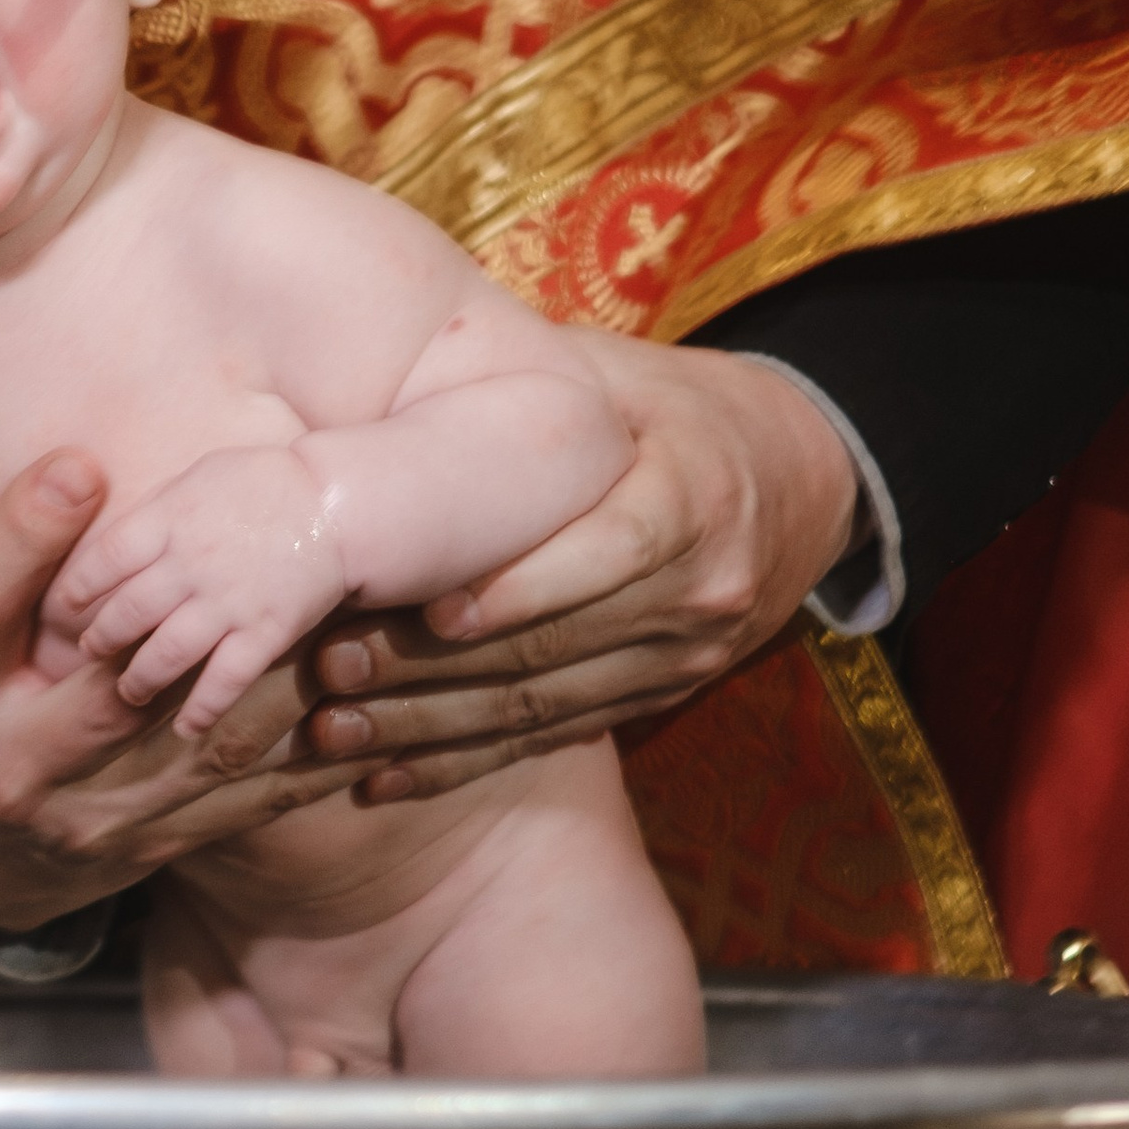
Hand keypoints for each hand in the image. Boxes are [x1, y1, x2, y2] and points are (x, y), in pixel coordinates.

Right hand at [0, 451, 364, 931]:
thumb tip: (50, 462)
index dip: (24, 537)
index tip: (78, 465)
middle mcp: (10, 765)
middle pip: (104, 696)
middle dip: (191, 630)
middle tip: (264, 558)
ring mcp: (81, 819)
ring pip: (195, 756)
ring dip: (275, 698)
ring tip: (339, 633)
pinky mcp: (140, 851)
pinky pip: (234, 809)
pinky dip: (299, 765)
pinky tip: (354, 719)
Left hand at [47, 445, 340, 733]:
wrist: (338, 502)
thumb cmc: (267, 483)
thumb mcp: (200, 476)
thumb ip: (157, 511)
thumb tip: (114, 536)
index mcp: (169, 519)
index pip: (104, 560)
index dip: (77, 588)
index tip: (66, 607)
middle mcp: (190, 564)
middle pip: (126, 613)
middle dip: (100, 640)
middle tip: (90, 653)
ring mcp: (227, 602)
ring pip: (164, 655)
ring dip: (138, 681)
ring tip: (128, 692)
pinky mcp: (264, 632)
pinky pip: (225, 681)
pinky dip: (202, 710)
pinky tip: (187, 729)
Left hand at [300, 340, 860, 800]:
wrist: (793, 482)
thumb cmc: (666, 411)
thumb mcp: (617, 376)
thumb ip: (527, 379)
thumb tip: (394, 353)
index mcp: (690, 497)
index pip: (605, 554)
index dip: (516, 590)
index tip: (427, 608)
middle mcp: (697, 590)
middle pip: (557, 644)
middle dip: (437, 667)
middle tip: (334, 669)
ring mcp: (682, 657)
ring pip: (545, 707)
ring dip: (433, 725)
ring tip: (334, 728)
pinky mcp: (658, 698)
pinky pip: (554, 739)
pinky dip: (466, 760)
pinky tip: (387, 775)